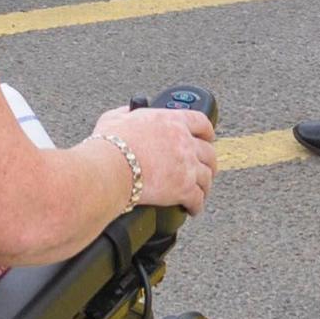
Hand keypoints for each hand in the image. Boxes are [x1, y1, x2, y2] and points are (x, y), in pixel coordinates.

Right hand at [89, 103, 218, 212]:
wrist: (110, 168)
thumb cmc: (110, 144)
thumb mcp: (116, 117)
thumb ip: (128, 111)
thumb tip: (130, 111)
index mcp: (171, 121)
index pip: (201, 122)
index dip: (207, 131)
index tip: (207, 137)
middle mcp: (184, 142)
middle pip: (209, 152)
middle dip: (209, 162)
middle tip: (206, 167)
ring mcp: (187, 166)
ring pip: (207, 177)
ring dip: (205, 185)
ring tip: (200, 191)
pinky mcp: (184, 189)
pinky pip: (198, 199)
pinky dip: (197, 205)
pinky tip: (192, 208)